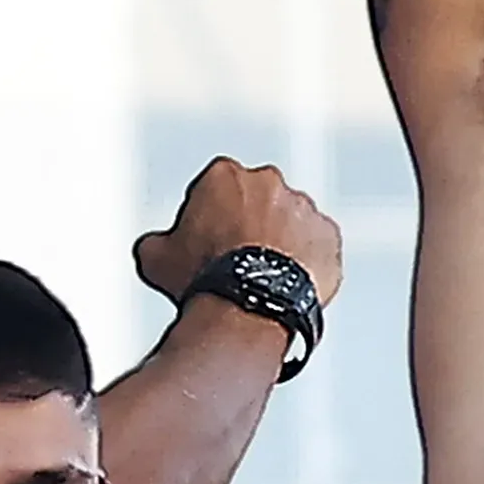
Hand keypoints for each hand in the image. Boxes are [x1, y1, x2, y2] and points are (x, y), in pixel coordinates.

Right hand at [137, 157, 344, 310]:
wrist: (250, 307)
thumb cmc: (207, 278)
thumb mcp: (156, 259)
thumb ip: (156, 242)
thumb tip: (154, 247)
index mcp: (224, 175)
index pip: (215, 187)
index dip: (209, 216)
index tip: (207, 241)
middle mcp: (268, 183)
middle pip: (256, 199)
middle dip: (248, 222)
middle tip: (237, 258)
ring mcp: (303, 208)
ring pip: (290, 221)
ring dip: (280, 241)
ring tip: (264, 278)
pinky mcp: (329, 236)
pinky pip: (318, 246)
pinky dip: (308, 261)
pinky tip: (287, 284)